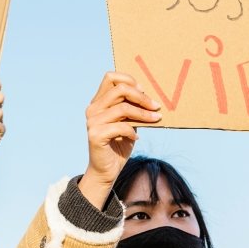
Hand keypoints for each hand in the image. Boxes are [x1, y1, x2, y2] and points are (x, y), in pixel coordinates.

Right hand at [79, 72, 160, 209]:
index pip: (110, 77)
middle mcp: (93, 108)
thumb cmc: (119, 144)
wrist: (106, 170)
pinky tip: (136, 137)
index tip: (144, 91)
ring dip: (143, 114)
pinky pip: (121, 126)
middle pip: (120, 89)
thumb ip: (132, 108)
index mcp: (98, 101)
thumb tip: (149, 96)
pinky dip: (132, 131)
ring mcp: (92, 121)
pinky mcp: (95, 134)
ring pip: (122, 108)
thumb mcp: (128, 122)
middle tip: (156, 106)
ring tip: (155, 120)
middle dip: (142, 97)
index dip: (129, 80)